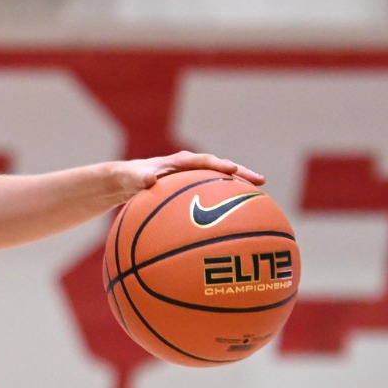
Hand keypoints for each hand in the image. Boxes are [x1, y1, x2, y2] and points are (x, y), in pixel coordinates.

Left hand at [108, 150, 264, 204]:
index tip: (233, 170)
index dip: (219, 165)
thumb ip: (139, 177)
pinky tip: (235, 226)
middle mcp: (191, 169)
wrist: (126, 183)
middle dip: (241, 175)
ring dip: (238, 193)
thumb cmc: (128, 178)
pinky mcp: (194, 195)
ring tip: (260, 203)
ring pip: (221, 185)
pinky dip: (224, 209)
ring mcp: (195, 182)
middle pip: (221, 170)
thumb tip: (150, 179)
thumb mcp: (130, 177)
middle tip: (261, 182)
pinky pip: (212, 200)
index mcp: (180, 162)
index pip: (204, 161)